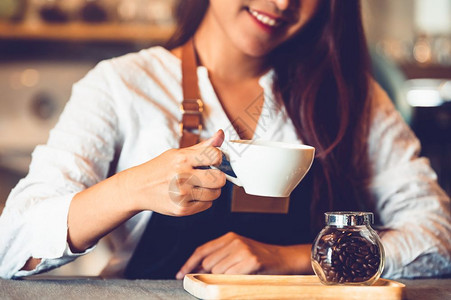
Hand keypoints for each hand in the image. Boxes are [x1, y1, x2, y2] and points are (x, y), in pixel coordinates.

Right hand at [120, 130, 226, 216]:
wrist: (138, 188)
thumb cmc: (161, 168)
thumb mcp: (178, 153)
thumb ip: (202, 146)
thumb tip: (221, 134)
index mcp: (182, 159)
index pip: (215, 156)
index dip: (218, 158)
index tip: (213, 161)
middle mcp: (182, 176)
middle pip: (220, 179)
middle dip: (218, 177)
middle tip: (208, 175)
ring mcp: (182, 195)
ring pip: (215, 194)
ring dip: (211, 190)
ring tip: (198, 185)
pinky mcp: (182, 209)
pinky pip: (207, 205)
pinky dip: (203, 200)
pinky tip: (191, 194)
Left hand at [176, 232, 302, 278]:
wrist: (282, 258)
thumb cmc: (258, 257)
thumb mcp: (237, 251)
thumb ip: (218, 257)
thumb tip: (195, 269)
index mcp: (229, 237)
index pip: (202, 250)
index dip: (188, 263)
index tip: (180, 274)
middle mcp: (235, 241)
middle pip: (208, 263)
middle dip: (208, 274)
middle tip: (217, 279)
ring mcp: (244, 250)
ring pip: (218, 272)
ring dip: (223, 279)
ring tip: (237, 275)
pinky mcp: (252, 261)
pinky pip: (231, 277)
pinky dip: (233, 281)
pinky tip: (243, 276)